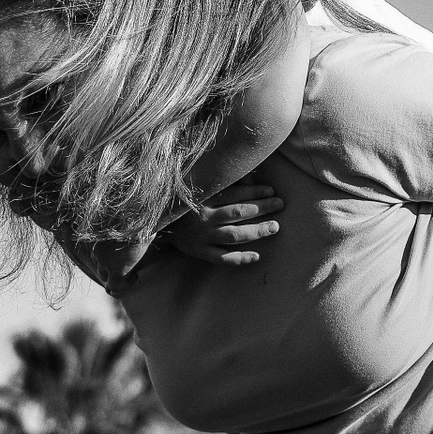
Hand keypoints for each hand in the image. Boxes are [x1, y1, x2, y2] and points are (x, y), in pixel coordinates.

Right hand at [168, 181, 282, 265]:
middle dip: (262, 208)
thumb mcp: (195, 186)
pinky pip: (222, 258)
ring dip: (256, 231)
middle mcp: (203, 217)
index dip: (254, 191)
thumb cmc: (180, 200)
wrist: (153, 221)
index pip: (233, 193)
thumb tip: (249, 174)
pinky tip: (256, 256)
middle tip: (280, 204)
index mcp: (203, 198)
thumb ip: (220, 181)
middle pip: (238, 212)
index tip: (271, 190)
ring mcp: (202, 237)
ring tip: (274, 227)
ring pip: (234, 235)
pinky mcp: (199, 252)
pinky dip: (240, 259)